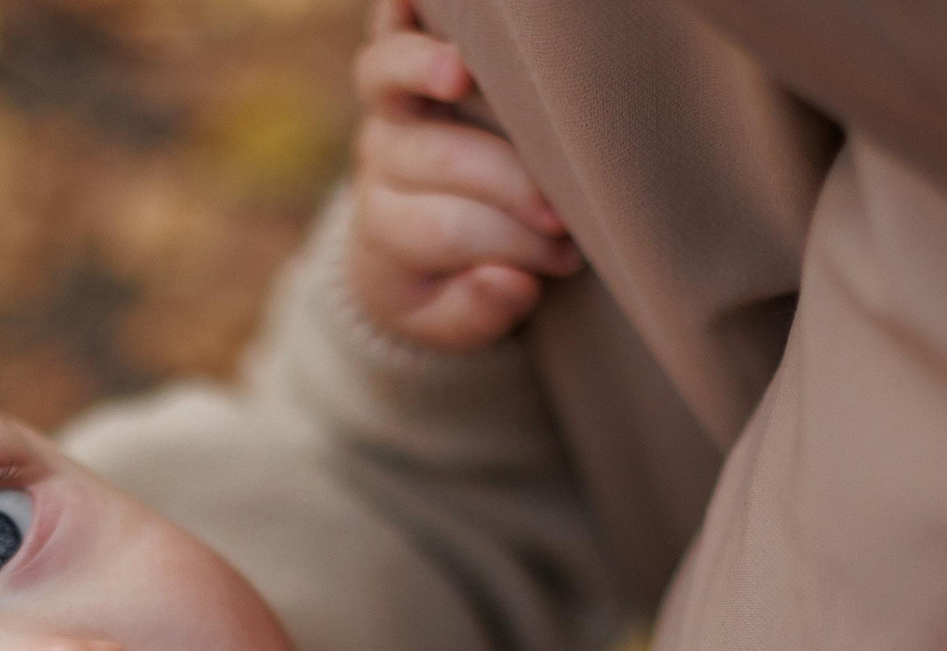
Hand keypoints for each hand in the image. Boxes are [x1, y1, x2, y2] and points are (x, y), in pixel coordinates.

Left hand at [347, 0, 579, 351]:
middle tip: (566, 215)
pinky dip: (403, 6)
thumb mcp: (448, 324)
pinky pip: (386, 27)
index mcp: (388, 230)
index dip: (509, 242)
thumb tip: (513, 282)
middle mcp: (380, 161)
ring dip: (431, 69)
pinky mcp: (394, 65)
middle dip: (509, 182)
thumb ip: (477, 313)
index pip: (450, 228)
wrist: (395, 253)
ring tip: (461, 75)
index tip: (565, 260)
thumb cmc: (442, 286)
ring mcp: (385, 108)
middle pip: (439, 159)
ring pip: (388, 77)